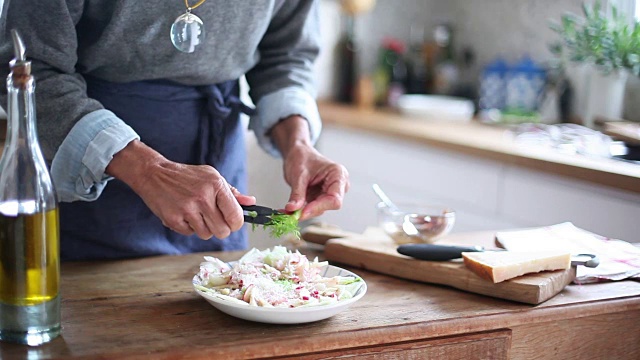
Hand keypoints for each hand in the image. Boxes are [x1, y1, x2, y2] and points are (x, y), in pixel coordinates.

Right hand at [106, 140, 255, 238]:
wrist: (154, 174)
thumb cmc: (187, 176)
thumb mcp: (212, 177)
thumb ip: (232, 192)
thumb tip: (251, 203)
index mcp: (216, 185)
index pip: (236, 216)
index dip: (236, 223)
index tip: (232, 222)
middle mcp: (203, 197)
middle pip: (223, 231)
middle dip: (221, 229)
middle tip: (214, 220)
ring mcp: (187, 209)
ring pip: (207, 234)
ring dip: (204, 228)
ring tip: (196, 213)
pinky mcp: (173, 219)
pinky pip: (190, 233)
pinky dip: (188, 227)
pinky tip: (183, 214)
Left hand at [282, 144, 349, 220]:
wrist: (298, 153)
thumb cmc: (302, 157)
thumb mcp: (298, 175)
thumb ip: (297, 193)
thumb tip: (292, 209)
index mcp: (338, 175)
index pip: (334, 199)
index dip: (319, 207)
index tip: (302, 212)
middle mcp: (338, 186)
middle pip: (328, 206)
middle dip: (309, 210)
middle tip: (291, 214)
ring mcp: (330, 193)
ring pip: (319, 209)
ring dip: (303, 211)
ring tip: (287, 211)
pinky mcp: (321, 198)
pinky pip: (312, 208)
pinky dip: (300, 210)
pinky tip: (289, 210)